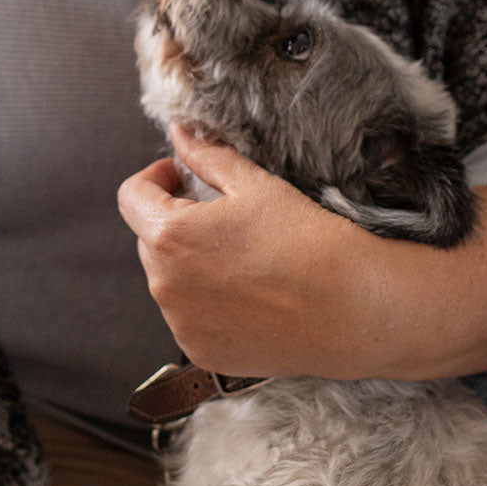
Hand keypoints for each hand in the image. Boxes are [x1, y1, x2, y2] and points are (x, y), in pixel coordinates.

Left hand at [118, 125, 395, 379]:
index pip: (131, 197)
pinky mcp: (200, 352)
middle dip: (175, 220)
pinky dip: (204, 301)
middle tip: (222, 217)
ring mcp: (180, 324)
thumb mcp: (254, 185)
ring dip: (188, 262)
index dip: (154, 178)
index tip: (181, 176)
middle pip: (149, 238)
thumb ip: (206, 156)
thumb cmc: (307, 240)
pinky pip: (187, 315)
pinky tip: (247, 294)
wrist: (355, 310)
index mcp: (169, 235)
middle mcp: (164, 284)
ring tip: (240, 258)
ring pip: (167, 278)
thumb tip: (178, 133)